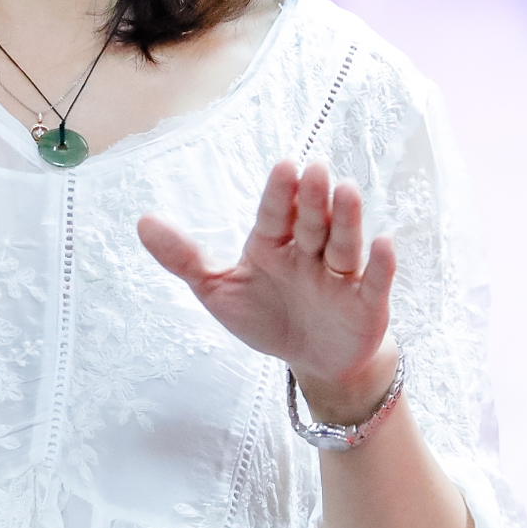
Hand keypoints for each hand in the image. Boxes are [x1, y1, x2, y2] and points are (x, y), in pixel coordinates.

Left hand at [138, 160, 398, 420]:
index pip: (276, 215)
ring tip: (348, 191)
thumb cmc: (266, 316)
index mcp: (272, 245)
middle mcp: (309, 253)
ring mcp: (340, 277)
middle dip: (313, 199)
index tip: (284, 166)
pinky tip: (385, 243)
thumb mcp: (218, 290)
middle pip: (312, 223)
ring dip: (347, 220)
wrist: (313, 360)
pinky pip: (374, 282)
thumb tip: (142, 222)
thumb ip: (184, 258)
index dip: (281, 194)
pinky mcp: (367, 304)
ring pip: (344, 245)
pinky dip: (381, 265)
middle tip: (315, 169)